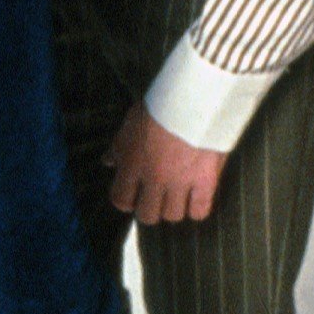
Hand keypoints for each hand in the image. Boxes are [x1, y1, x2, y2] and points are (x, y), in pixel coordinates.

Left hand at [104, 102, 225, 223]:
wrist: (193, 97)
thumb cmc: (162, 105)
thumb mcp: (131, 122)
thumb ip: (119, 147)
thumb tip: (108, 162)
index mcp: (132, 164)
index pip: (120, 199)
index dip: (126, 201)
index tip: (133, 196)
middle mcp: (153, 178)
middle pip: (147, 215)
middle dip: (151, 208)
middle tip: (157, 197)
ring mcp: (179, 182)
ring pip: (173, 215)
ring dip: (175, 207)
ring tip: (179, 195)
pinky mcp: (205, 181)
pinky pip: (199, 211)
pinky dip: (197, 208)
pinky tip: (197, 197)